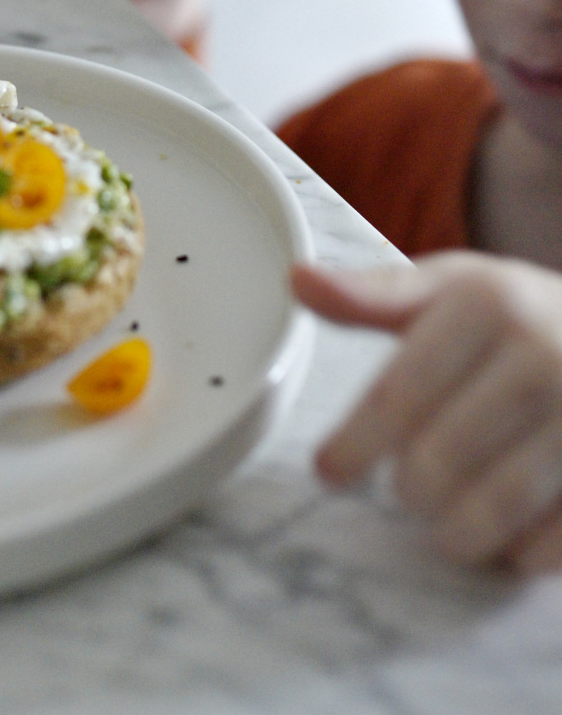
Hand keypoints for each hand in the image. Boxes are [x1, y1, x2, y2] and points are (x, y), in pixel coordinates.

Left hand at [292, 253, 561, 572]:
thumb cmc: (514, 315)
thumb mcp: (449, 287)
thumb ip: (372, 294)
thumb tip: (296, 280)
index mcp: (488, 303)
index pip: (398, 392)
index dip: (354, 443)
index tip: (328, 472)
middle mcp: (543, 354)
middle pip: (438, 459)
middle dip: (408, 488)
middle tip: (406, 488)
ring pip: (493, 509)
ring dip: (455, 531)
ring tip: (442, 519)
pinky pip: (549, 544)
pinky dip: (517, 552)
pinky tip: (505, 536)